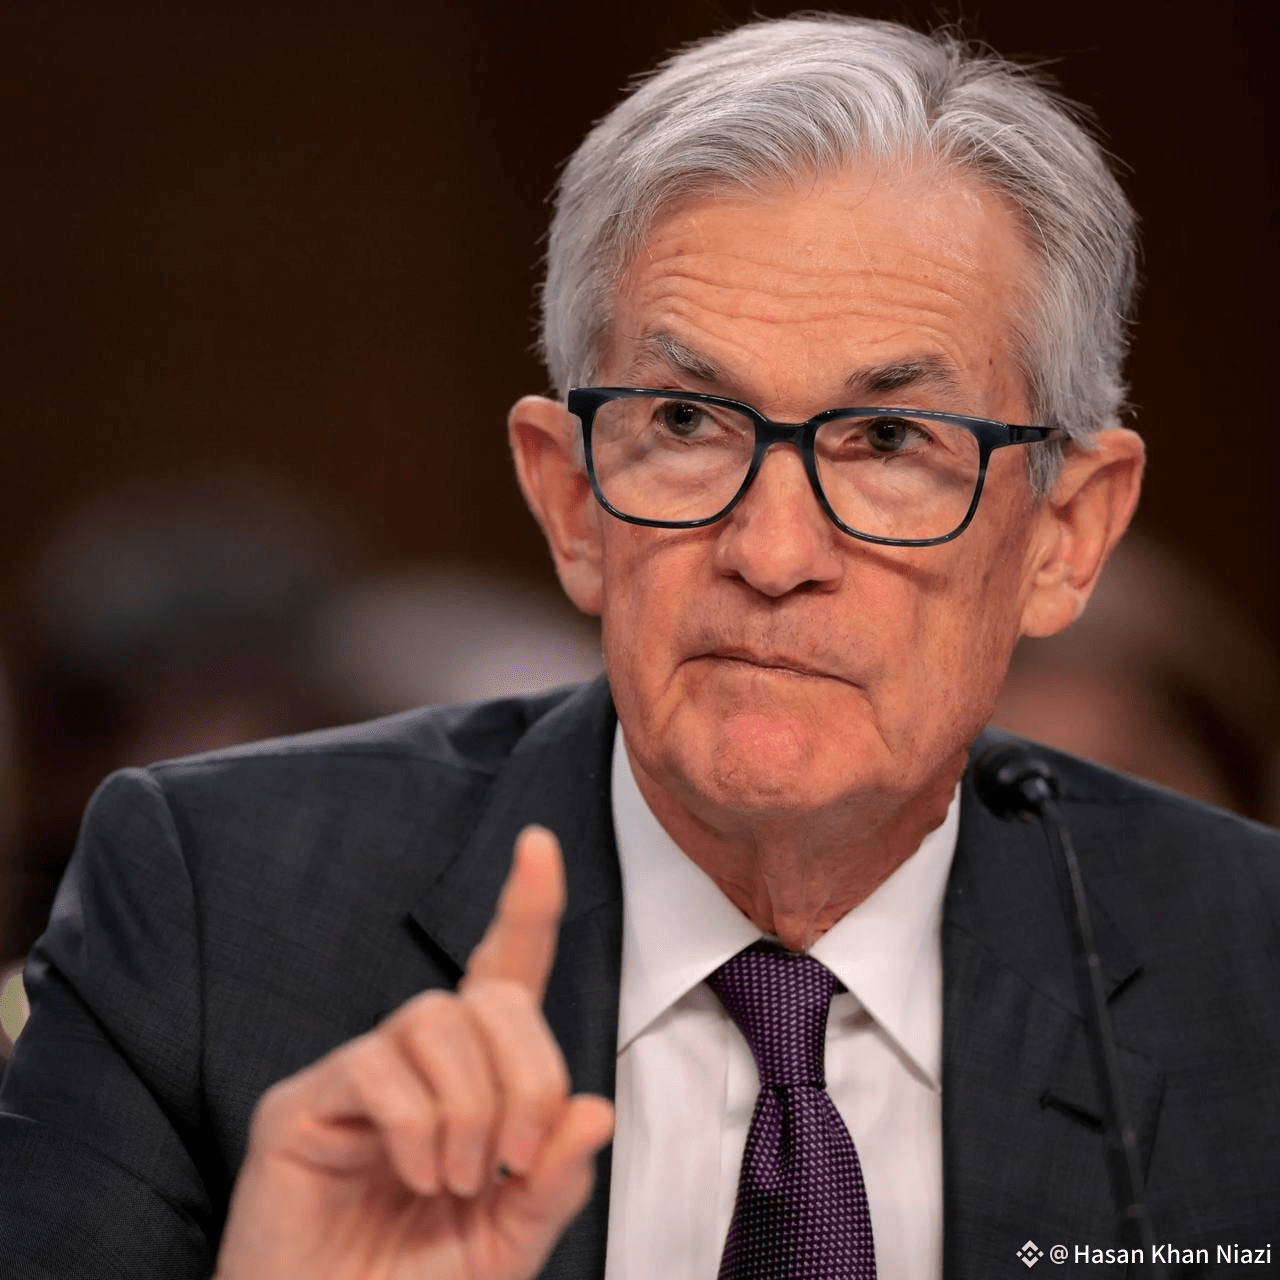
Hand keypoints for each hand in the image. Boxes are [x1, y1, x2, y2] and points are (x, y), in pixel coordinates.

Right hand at [215, 826, 613, 1279]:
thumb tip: (595, 1108)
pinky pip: (375, 1066)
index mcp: (472, 1082)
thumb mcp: (507, 1246)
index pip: (503, 971)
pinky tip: (417, 1176)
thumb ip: (553, 1184)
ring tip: (460, 1179)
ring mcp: (354, 1076)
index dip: (525, 906)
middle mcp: (414, 1062)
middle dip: (528, 1072)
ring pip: (436, 1020)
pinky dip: (416, 1125)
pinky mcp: (300, 1103)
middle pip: (490, 996)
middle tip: (517, 1158)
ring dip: (470, 1107)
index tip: (539, 843)